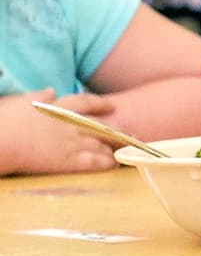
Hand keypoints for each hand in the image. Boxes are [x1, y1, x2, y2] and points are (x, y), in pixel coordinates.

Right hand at [1, 90, 117, 174]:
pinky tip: (113, 164)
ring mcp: (70, 142)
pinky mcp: (65, 161)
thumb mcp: (24, 101)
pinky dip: (104, 162)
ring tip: (126, 151)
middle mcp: (70, 123)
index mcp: (60, 107)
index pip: (87, 102)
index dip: (101, 104)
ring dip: (113, 147)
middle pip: (100, 125)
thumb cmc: (6, 120)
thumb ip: (40, 96)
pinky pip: (91, 161)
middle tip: (133, 133)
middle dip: (116, 131)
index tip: (112, 106)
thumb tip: (50, 90)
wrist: (1, 140)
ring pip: (99, 143)